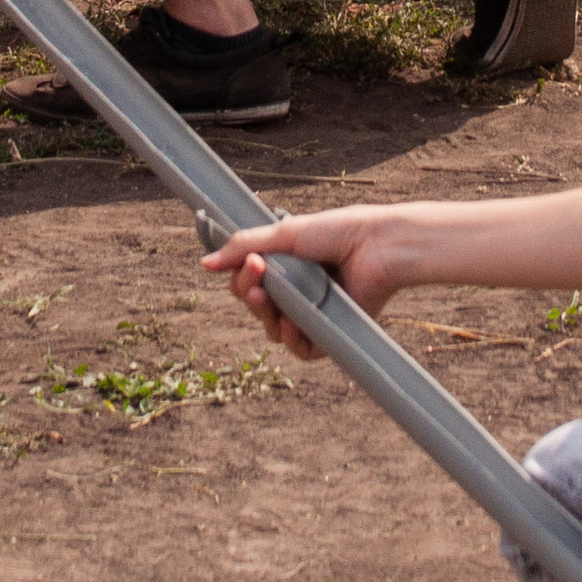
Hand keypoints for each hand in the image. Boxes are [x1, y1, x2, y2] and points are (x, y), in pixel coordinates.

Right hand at [203, 206, 414, 355]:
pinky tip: (293, 321)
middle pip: (256, 307)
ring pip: (273, 330)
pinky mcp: (329, 335)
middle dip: (249, 292)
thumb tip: (205, 264)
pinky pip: (300, 349)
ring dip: (266, 314)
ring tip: (270, 297)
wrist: (376, 245)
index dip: (242, 277)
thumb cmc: (337, 232)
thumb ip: (243, 246)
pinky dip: (293, 337)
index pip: (248, 283)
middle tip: (258, 273)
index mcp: (284, 268)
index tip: (250, 261)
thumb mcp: (284, 234)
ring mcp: (311, 315)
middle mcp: (296, 293)